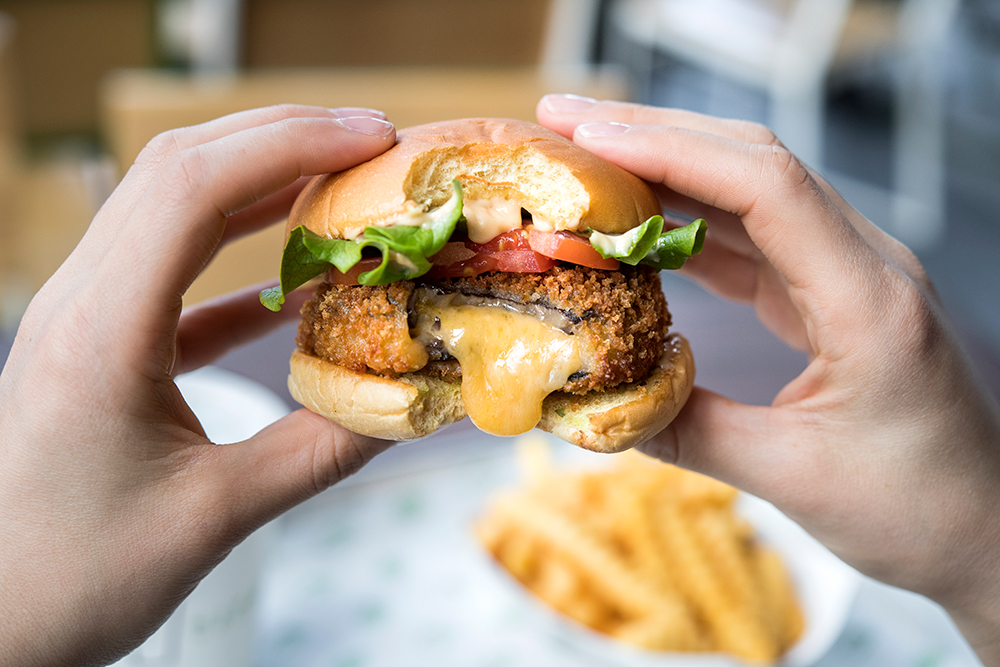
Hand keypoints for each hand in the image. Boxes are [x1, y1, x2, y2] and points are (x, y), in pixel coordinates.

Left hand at [0, 105, 396, 666]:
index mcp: (101, 332)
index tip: (377, 138)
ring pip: (171, 205)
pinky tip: (299, 277)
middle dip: (283, 137)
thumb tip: (416, 405)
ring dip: (260, 180)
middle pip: (178, 168)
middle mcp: (80, 302)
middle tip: (377, 143)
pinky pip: (174, 271)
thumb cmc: (73, 578)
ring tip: (345, 181)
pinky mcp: (98, 343)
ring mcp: (83, 316)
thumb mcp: (212, 518)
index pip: (192, 190)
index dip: (290, 145)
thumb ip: (320, 451)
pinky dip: (241, 255)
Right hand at [538, 95, 999, 661]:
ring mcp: (847, 274)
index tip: (589, 141)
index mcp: (867, 302)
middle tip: (564, 124)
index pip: (766, 189)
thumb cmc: (917, 508)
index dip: (672, 152)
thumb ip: (687, 431)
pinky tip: (637, 226)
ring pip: (749, 191)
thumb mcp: (792, 478)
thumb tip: (591, 404)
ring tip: (585, 161)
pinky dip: (687, 223)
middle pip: (754, 164)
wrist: (987, 527)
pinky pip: (751, 238)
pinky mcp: (829, 296)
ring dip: (666, 169)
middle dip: (654, 133)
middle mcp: (864, 266)